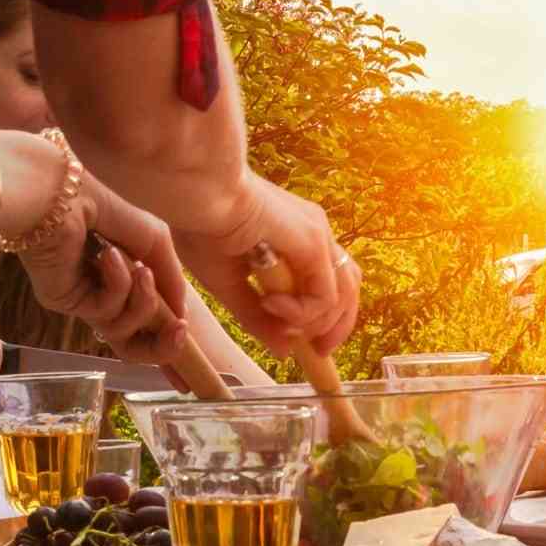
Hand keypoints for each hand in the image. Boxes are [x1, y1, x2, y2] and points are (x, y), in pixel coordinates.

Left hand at [17, 164, 194, 361]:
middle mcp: (102, 292)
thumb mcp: (154, 238)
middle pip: (134, 341)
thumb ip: (172, 277)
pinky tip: (109, 256)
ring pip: (123, 329)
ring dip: (142, 300)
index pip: (148, 316)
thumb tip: (181, 315)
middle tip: (178, 327)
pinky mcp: (65, 302)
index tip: (184, 324)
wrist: (61, 194)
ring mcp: (83, 298)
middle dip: (162, 341)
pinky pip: (104, 311)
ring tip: (141, 269)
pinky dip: (117, 283)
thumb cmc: (105, 206)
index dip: (168, 326)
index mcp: (122, 277)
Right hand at [172, 172, 359, 357]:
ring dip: (317, 321)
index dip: (327, 317)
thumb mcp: (230, 286)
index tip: (309, 345)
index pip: (332, 281)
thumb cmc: (201, 227)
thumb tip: (284, 350)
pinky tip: (271, 305)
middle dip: (336, 326)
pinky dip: (303, 311)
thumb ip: (258, 318)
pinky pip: (325, 293)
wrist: (197, 194)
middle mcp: (315, 232)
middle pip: (349, 287)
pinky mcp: (313, 240)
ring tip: (282, 324)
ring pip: (344, 293)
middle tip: (316, 350)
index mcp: (298, 237)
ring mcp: (317, 234)